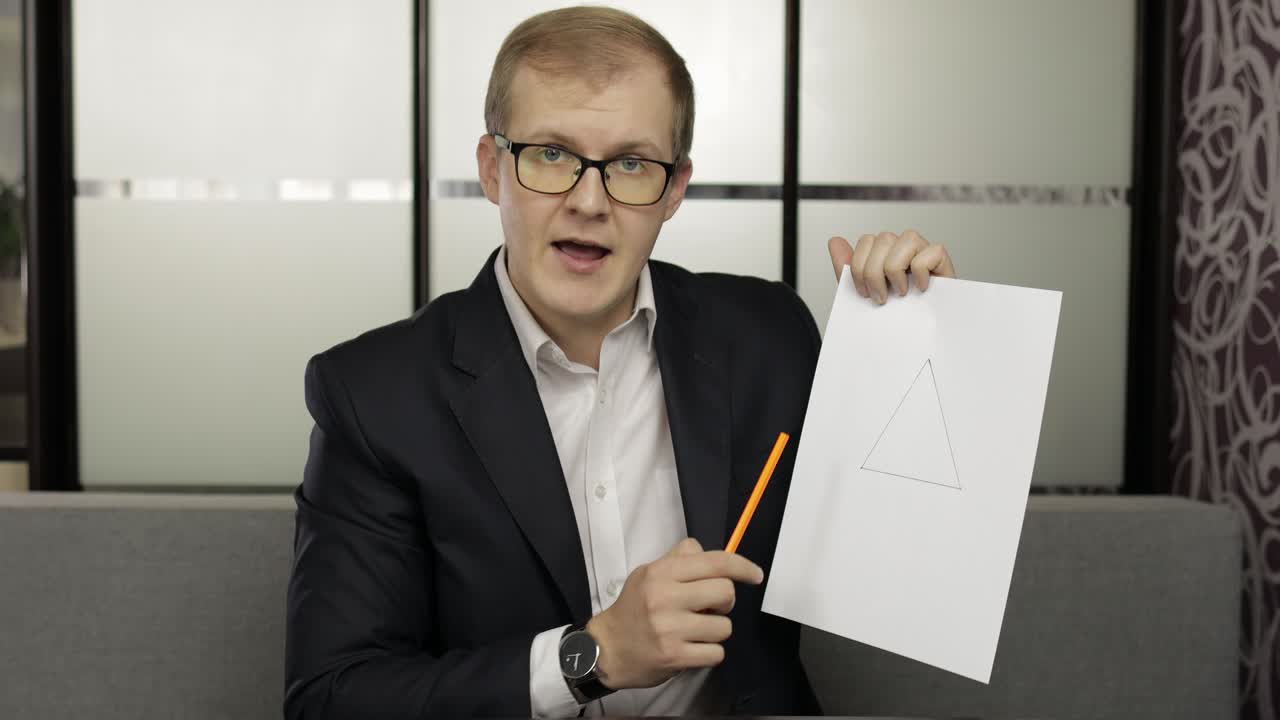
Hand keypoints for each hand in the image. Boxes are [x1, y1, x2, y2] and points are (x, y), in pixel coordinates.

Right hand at [585, 537, 763, 688]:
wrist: (607, 648)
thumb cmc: (633, 609)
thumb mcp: (649, 574)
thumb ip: (679, 560)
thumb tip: (708, 553)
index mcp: (661, 573)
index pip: (715, 562)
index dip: (742, 566)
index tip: (755, 575)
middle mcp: (665, 598)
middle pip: (726, 592)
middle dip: (724, 602)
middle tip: (709, 607)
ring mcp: (670, 629)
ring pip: (724, 626)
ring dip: (715, 630)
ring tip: (695, 630)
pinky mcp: (674, 656)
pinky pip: (716, 652)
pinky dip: (709, 652)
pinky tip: (692, 648)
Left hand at [828, 230, 956, 303]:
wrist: (916, 340)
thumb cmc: (893, 315)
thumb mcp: (863, 292)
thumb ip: (846, 267)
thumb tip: (834, 241)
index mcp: (885, 254)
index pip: (867, 240)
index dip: (859, 266)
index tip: (864, 293)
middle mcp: (905, 249)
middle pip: (883, 239)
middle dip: (874, 272)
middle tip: (881, 297)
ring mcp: (925, 253)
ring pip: (907, 238)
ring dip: (896, 270)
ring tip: (900, 292)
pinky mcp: (943, 262)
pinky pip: (931, 251)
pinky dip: (922, 271)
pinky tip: (920, 288)